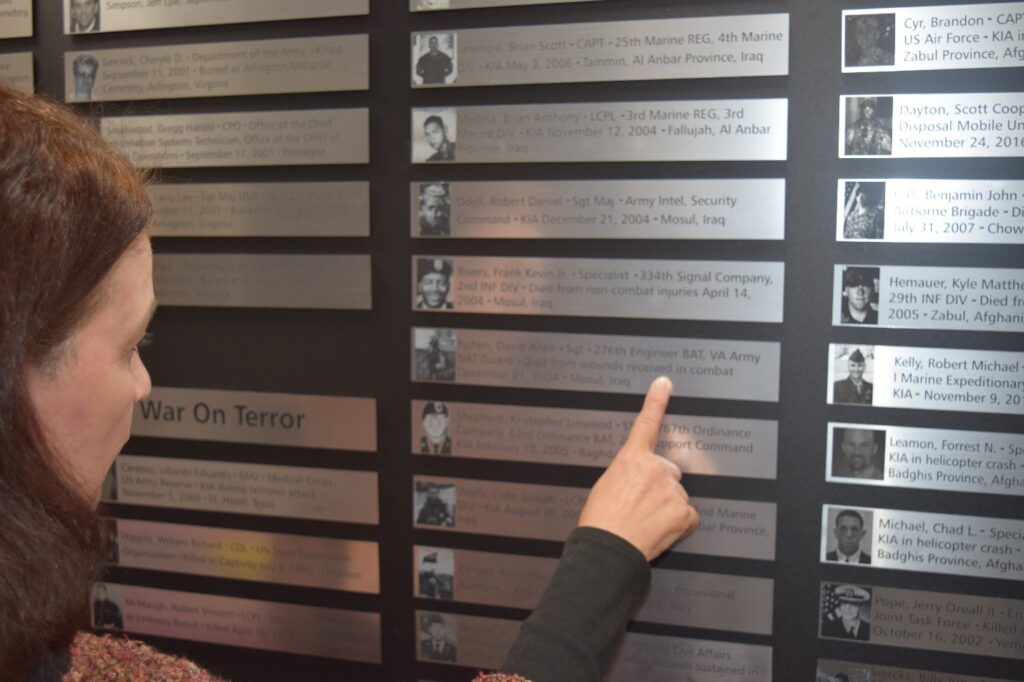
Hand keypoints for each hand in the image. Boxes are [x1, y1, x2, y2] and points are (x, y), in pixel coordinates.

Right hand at [577, 377, 698, 560]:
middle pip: (668, 472)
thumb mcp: (606, 486)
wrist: (608, 550)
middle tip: (640, 507)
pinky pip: (688, 516)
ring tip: (645, 523)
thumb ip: (629, 474)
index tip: (664, 383)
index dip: (656, 401)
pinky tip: (660, 531)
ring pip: (677, 496)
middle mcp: (656, 469)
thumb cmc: (600, 521)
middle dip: (660, 487)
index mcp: (631, 459)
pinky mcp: (684, 511)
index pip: (646, 424)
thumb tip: (640, 481)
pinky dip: (678, 525)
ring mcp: (672, 490)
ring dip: (666, 508)